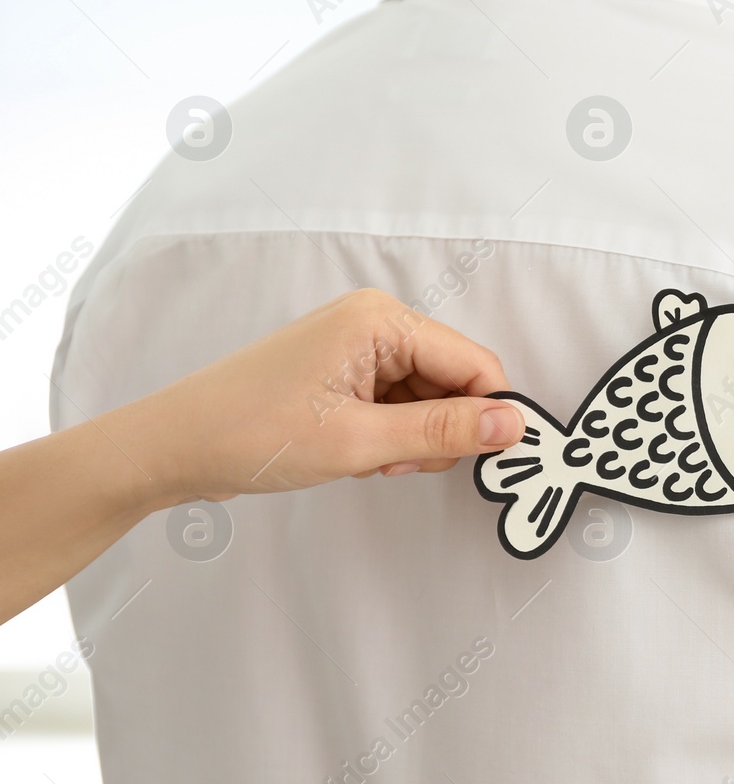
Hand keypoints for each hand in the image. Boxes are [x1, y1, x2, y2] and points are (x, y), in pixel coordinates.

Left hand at [105, 289, 525, 506]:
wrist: (170, 447)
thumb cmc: (251, 433)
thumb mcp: (360, 442)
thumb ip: (443, 431)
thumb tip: (514, 425)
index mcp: (382, 319)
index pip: (475, 364)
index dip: (488, 415)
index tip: (486, 461)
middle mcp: (374, 321)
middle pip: (454, 380)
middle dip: (440, 431)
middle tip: (396, 464)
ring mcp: (357, 346)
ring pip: (427, 397)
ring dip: (411, 439)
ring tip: (367, 460)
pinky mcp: (342, 371)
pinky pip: (397, 403)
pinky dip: (388, 436)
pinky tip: (355, 454)